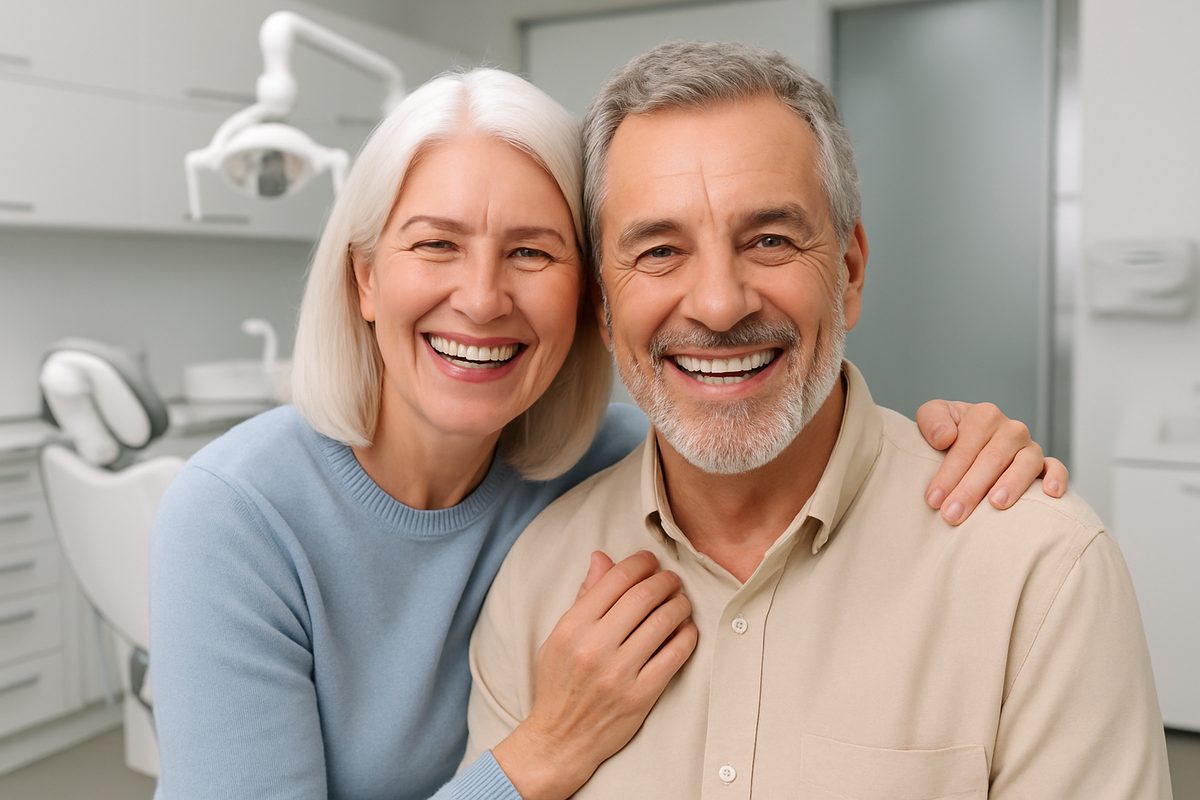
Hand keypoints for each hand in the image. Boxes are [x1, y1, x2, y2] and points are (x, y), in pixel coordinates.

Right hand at [492, 550, 697, 799]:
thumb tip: (602, 558)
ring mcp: (619, 673)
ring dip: (680, 604)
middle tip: (671, 579)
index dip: (640, 563)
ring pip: (664, 621)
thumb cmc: (559, 684)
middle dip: (665, 580)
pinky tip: (686, 629)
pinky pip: (675, 654)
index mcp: (572, 628)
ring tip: (681, 601)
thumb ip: (584, 597)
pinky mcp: (641, 695)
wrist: (560, 740)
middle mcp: (595, 647)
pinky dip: (687, 635)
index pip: (615, 580)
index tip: (650, 561)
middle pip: (644, 596)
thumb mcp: (560, 637)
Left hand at [916, 400, 1067, 525]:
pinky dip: (1057, 478)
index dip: (948, 473)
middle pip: (993, 458)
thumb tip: (945, 437)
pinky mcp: (1044, 464)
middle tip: (952, 514)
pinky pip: (1056, 468)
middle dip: (970, 489)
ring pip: (1026, 463)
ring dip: (1012, 484)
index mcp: (983, 416)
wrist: (968, 440)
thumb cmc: (948, 434)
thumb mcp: (932, 416)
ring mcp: (1029, 447)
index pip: (966, 446)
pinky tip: (1050, 494)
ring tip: (996, 504)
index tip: (933, 499)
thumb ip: (932, 420)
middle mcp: (1010, 429)